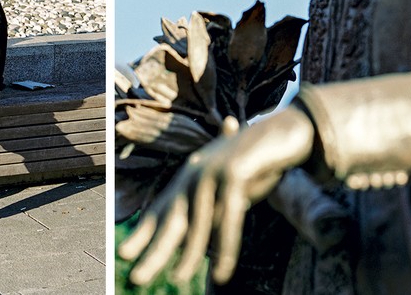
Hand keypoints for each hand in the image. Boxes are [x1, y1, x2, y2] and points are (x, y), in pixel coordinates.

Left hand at [118, 106, 315, 285]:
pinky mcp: (236, 174)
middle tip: (135, 279)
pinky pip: (229, 220)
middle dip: (154, 250)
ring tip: (176, 279)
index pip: (161, 208)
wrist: (286, 131)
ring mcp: (214, 172)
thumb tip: (203, 236)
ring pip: (198, 223)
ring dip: (188, 254)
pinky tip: (221, 273)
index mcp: (190, 176)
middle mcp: (196, 172)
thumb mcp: (229, 186)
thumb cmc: (257, 162)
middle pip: (172, 219)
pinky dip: (225, 249)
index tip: (124, 254)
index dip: (143, 232)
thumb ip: (213, 206)